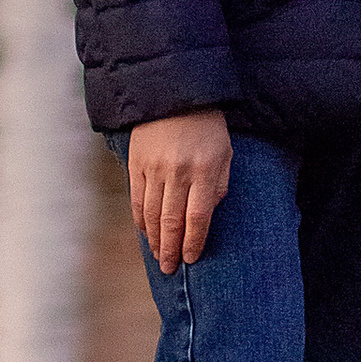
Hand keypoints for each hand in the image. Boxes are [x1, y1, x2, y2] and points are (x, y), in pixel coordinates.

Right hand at [126, 109, 232, 266]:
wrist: (176, 93)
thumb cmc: (207, 127)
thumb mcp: (224, 153)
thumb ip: (218, 186)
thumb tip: (205, 217)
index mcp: (204, 169)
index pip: (198, 217)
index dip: (193, 242)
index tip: (191, 258)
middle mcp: (178, 171)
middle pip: (172, 221)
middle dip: (170, 249)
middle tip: (169, 268)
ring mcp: (154, 167)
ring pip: (152, 214)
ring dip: (154, 239)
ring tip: (158, 256)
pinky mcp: (136, 163)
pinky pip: (137, 199)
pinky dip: (141, 220)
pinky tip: (145, 232)